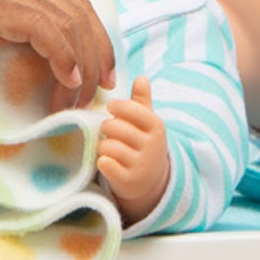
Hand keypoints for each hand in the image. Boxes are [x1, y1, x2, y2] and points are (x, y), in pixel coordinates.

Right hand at [0, 0, 116, 105]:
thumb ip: (14, 56)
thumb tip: (55, 81)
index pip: (71, 4)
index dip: (95, 41)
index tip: (101, 80)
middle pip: (77, 9)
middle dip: (97, 54)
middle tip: (98, 96)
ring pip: (66, 19)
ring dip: (81, 64)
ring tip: (76, 101)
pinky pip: (42, 28)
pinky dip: (62, 57)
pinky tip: (63, 83)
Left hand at [97, 77, 169, 225]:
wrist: (151, 180)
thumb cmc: (143, 142)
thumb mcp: (147, 121)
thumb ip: (142, 100)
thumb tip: (142, 78)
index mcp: (156, 126)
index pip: (131, 109)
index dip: (116, 106)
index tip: (111, 108)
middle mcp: (152, 146)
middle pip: (114, 127)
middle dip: (106, 127)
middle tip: (109, 131)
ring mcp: (141, 164)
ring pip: (108, 146)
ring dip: (103, 145)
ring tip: (109, 147)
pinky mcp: (129, 181)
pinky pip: (105, 164)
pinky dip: (102, 161)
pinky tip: (107, 161)